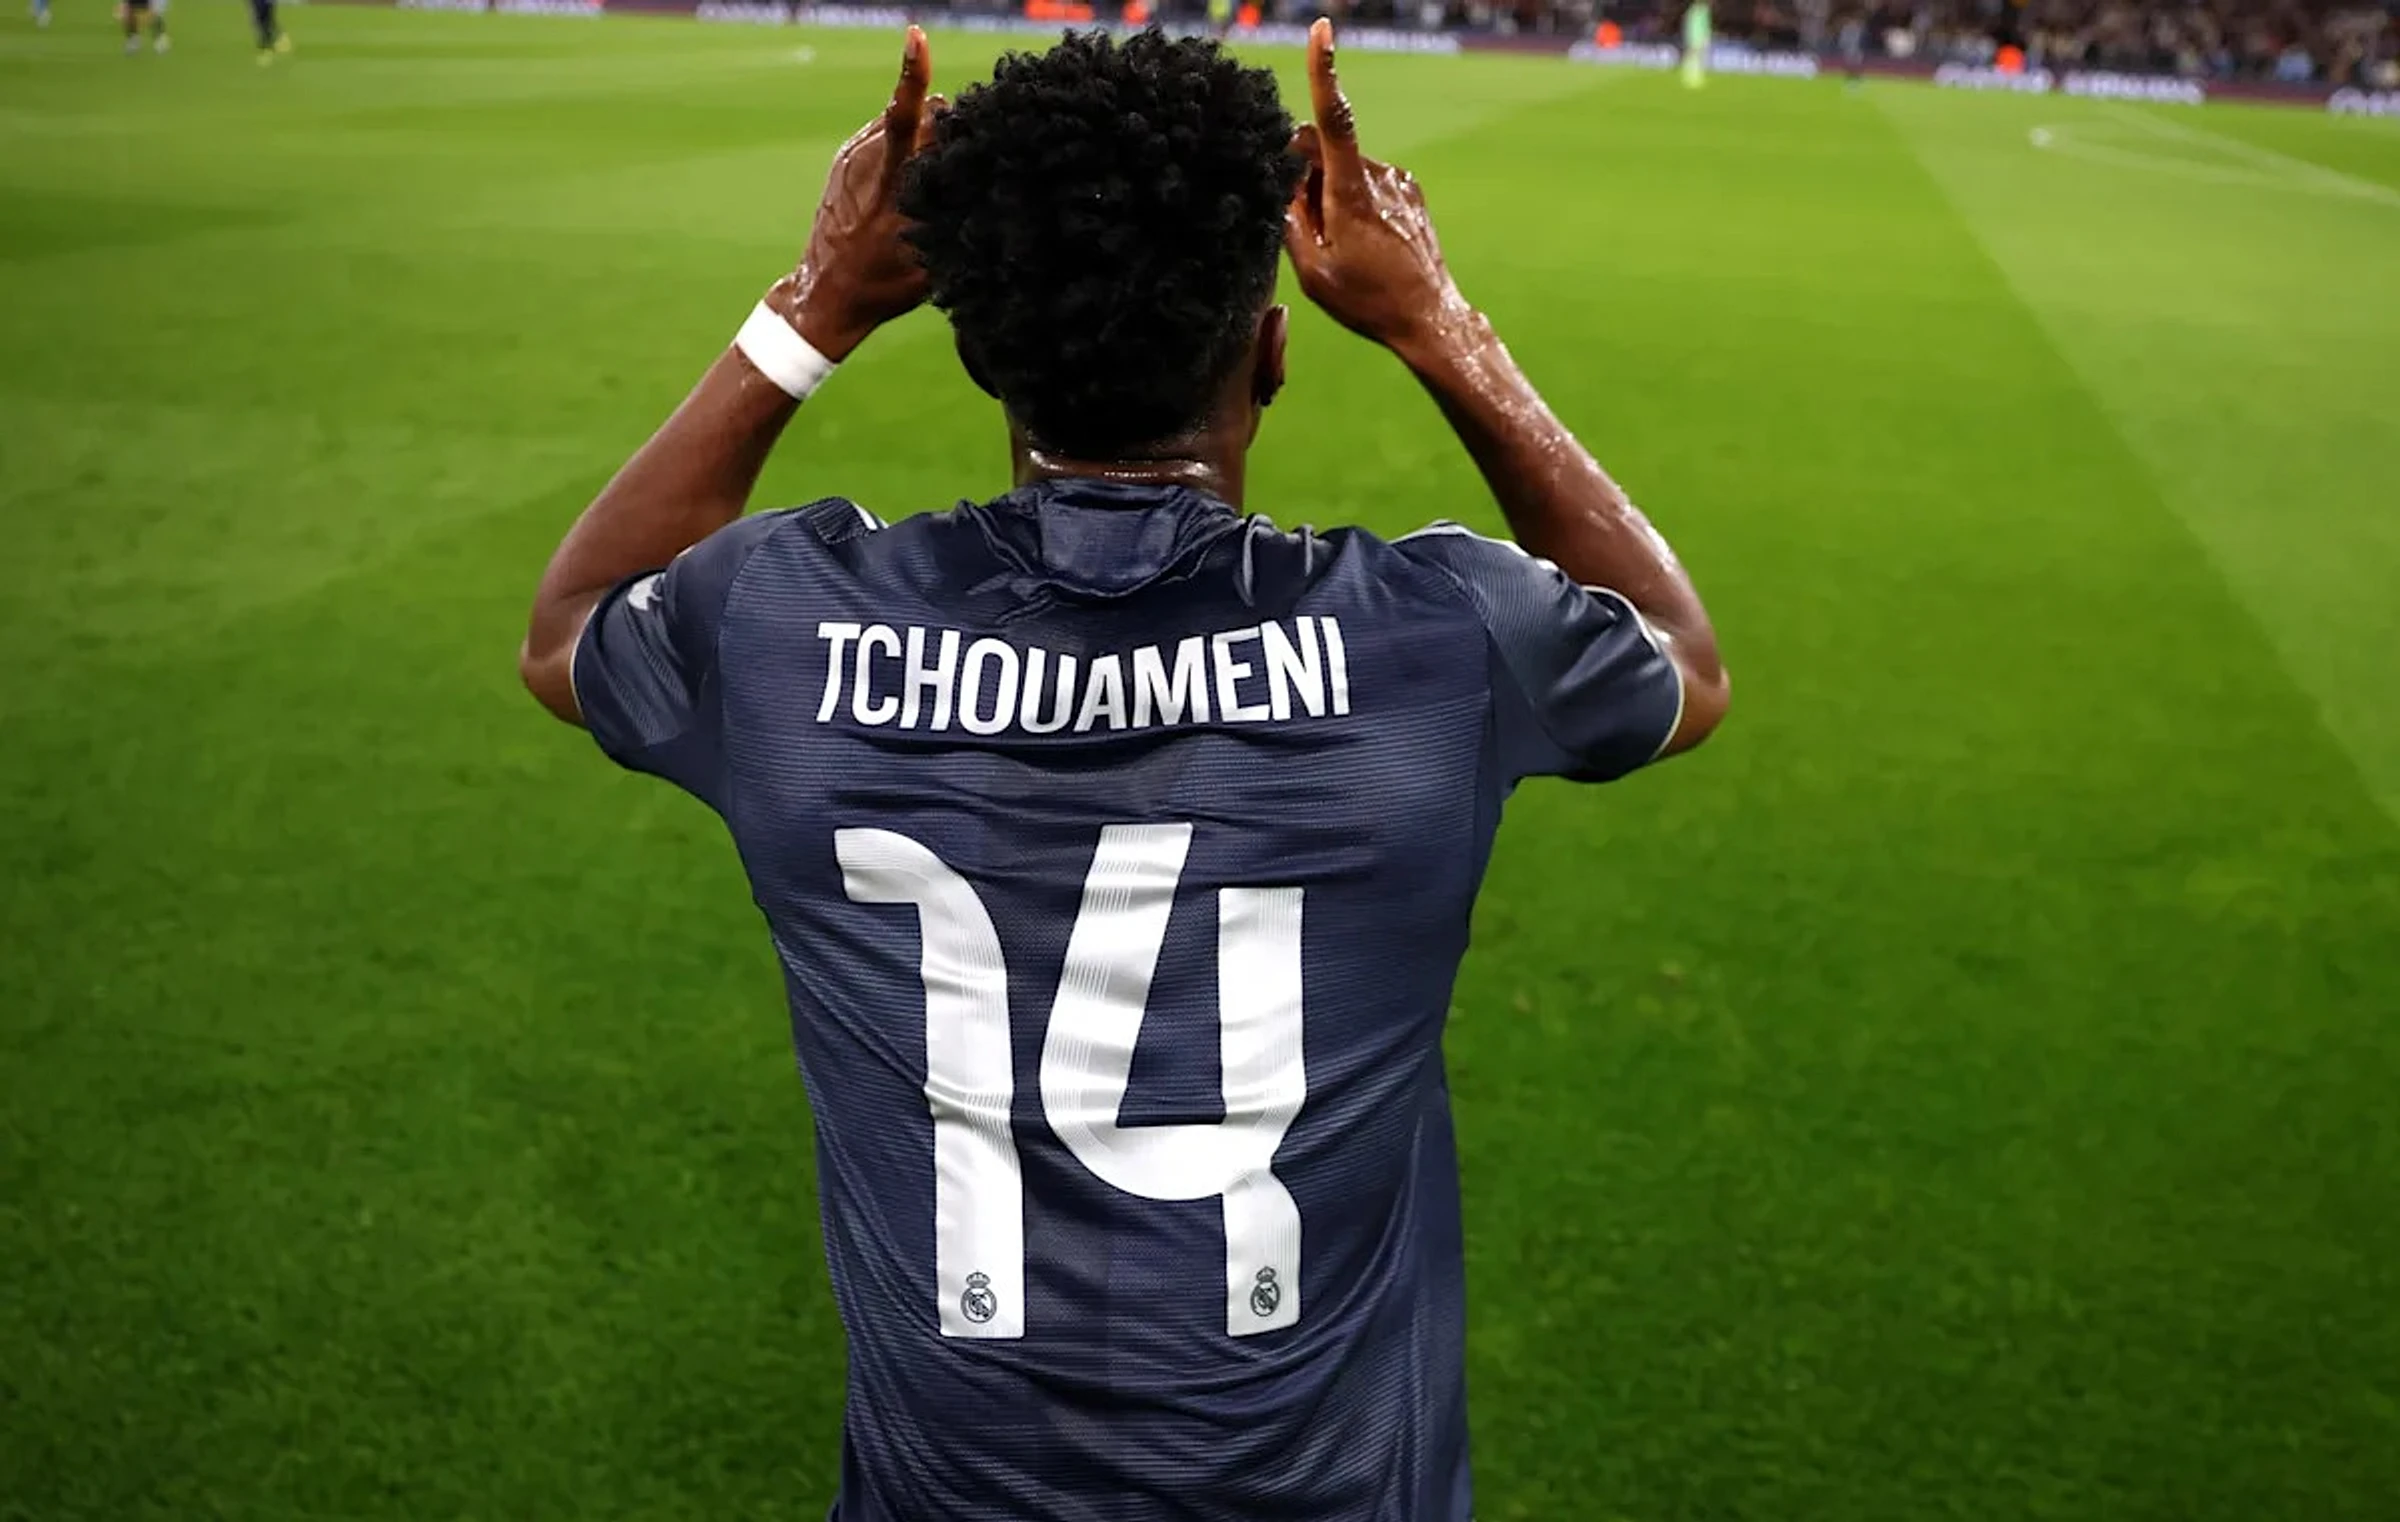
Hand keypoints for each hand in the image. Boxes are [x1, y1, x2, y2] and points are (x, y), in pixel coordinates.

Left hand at [772, 27, 943, 362]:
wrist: (825, 294)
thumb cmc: (884, 282)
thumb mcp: (931, 254)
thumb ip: (953, 211)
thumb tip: (982, 178)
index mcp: (892, 182)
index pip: (906, 115)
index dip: (913, 74)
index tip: (915, 36)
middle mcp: (867, 160)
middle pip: (916, 113)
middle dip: (944, 120)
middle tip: (961, 153)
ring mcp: (851, 157)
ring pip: (899, 122)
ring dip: (923, 135)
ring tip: (932, 176)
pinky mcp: (843, 160)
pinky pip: (882, 135)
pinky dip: (903, 146)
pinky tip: (910, 178)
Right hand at [1283, 19, 1473, 362]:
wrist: (1429, 318)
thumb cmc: (1367, 299)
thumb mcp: (1313, 269)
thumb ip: (1292, 217)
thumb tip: (1284, 177)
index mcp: (1351, 192)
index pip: (1332, 119)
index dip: (1325, 72)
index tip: (1323, 31)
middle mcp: (1379, 176)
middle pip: (1324, 150)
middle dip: (1304, 174)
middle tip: (1308, 227)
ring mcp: (1399, 182)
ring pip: (1345, 168)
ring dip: (1330, 193)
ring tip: (1343, 246)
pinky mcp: (1409, 192)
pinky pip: (1367, 181)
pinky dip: (1353, 200)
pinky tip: (1364, 243)